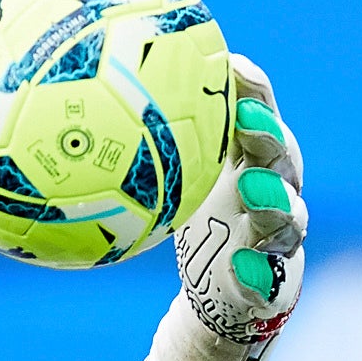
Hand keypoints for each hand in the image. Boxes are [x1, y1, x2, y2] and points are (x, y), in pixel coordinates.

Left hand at [150, 54, 309, 360]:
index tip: (232, 66)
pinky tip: (238, 267)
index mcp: (247, 161)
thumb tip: (72, 96)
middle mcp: (272, 191)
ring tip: (251, 191)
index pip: (258, 115)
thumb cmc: (185, 223)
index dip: (253, 90)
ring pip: (289, 215)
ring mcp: (279, 237)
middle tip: (247, 121)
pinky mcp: (278, 282)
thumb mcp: (157, 182)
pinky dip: (258, 272)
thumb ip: (129, 146)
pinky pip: (274, 277)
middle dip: (269, 135)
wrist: (211, 295)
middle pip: (283, 158)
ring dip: (274, 200)